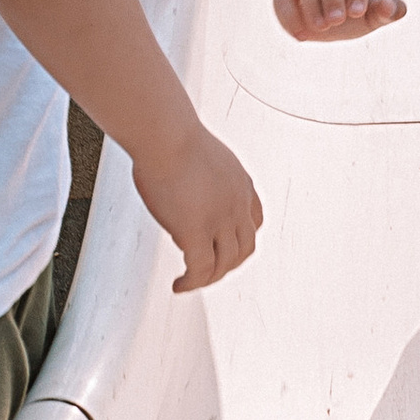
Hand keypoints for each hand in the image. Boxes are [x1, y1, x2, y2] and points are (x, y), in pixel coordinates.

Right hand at [132, 123, 262, 293]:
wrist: (165, 134)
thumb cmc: (171, 135)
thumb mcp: (200, 153)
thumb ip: (200, 173)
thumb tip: (181, 181)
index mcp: (240, 183)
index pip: (254, 219)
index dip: (242, 236)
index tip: (226, 243)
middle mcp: (236, 204)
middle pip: (245, 247)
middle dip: (229, 264)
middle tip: (210, 271)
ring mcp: (220, 220)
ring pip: (225, 264)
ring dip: (210, 278)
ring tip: (191, 282)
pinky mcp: (196, 232)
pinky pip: (200, 270)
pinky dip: (192, 283)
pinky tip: (180, 285)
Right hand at [274, 0, 406, 42]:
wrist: (327, 8)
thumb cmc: (354, 9)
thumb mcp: (373, 13)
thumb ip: (387, 11)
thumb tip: (392, 7)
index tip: (358, 12)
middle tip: (337, 21)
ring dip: (310, 0)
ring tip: (320, 28)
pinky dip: (287, 13)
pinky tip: (300, 35)